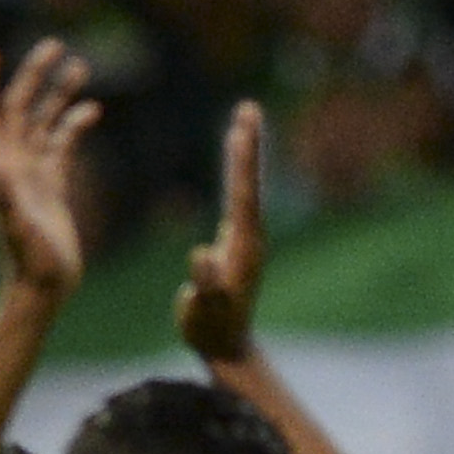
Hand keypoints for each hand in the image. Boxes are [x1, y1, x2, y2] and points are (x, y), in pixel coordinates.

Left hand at [0, 39, 98, 295]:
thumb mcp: (16, 227)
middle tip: (55, 45)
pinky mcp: (53, 186)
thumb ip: (2, 195)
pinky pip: (63, 145)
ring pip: (45, 122)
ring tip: (81, 66)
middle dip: (34, 75)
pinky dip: (74, 125)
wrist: (44, 288)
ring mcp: (34, 173)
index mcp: (3, 167)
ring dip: (59, 94)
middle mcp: (15, 164)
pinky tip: (92, 110)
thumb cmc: (29, 263)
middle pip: (20, 107)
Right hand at [177, 99, 267, 361]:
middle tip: (249, 108)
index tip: (240, 128)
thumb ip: (207, 285)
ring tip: (242, 123)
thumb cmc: (212, 330)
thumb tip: (202, 255)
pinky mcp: (237, 243)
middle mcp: (250, 237)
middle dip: (248, 145)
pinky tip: (233, 160)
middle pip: (249, 182)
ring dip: (244, 154)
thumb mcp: (205, 310)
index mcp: (244, 246)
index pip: (243, 194)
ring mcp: (245, 239)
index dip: (241, 161)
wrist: (227, 346)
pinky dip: (236, 173)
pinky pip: (237, 197)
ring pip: (245, 187)